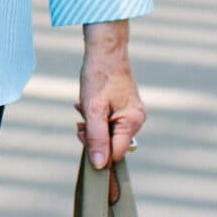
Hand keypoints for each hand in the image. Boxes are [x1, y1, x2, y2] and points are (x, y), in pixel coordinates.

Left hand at [76, 32, 145, 202]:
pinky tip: (87, 104)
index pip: (115, 153)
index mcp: (132, 122)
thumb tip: (100, 166)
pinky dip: (95, 116)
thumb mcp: (92, 109)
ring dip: (91, 124)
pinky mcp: (125, 107)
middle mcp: (136, 120)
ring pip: (107, 131)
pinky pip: (108, 120)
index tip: (82, 135)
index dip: (97, 150)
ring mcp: (131, 113)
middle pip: (111, 143)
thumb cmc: (99, 76)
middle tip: (80, 121)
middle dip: (92, 134)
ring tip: (83, 107)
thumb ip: (96, 138)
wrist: (104, 50)